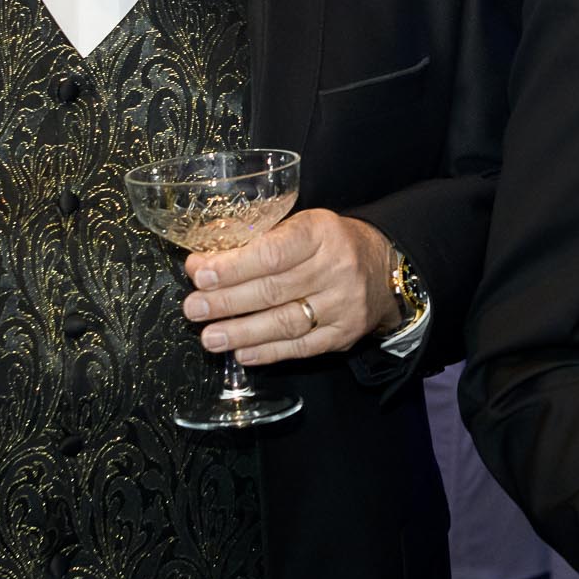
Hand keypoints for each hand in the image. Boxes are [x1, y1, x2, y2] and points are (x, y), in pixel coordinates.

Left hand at [183, 209, 394, 366]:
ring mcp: (343, 304)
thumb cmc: (330, 244)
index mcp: (321, 233)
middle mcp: (336, 268)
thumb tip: (204, 260)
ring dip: (241, 332)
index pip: (272, 252)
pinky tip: (242, 353)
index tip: (200, 274)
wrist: (384, 267)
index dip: (233, 267)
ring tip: (210, 337)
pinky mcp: (344, 334)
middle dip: (226, 301)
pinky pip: (301, 347)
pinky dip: (268, 352)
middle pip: (272, 289)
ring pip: (284, 323)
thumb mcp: (302, 226)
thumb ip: (257, 240)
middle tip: (194, 308)